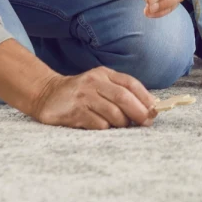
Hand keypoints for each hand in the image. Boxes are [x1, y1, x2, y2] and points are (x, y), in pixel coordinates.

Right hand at [29, 67, 156, 129]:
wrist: (46, 94)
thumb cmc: (81, 93)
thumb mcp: (100, 83)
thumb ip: (121, 91)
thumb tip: (149, 106)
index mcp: (104, 74)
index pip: (130, 83)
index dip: (145, 97)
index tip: (154, 110)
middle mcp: (94, 82)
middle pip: (123, 97)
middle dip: (139, 112)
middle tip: (146, 123)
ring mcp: (83, 97)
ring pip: (113, 113)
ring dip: (122, 123)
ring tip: (122, 126)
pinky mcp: (74, 112)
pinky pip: (98, 124)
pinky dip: (106, 128)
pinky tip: (104, 127)